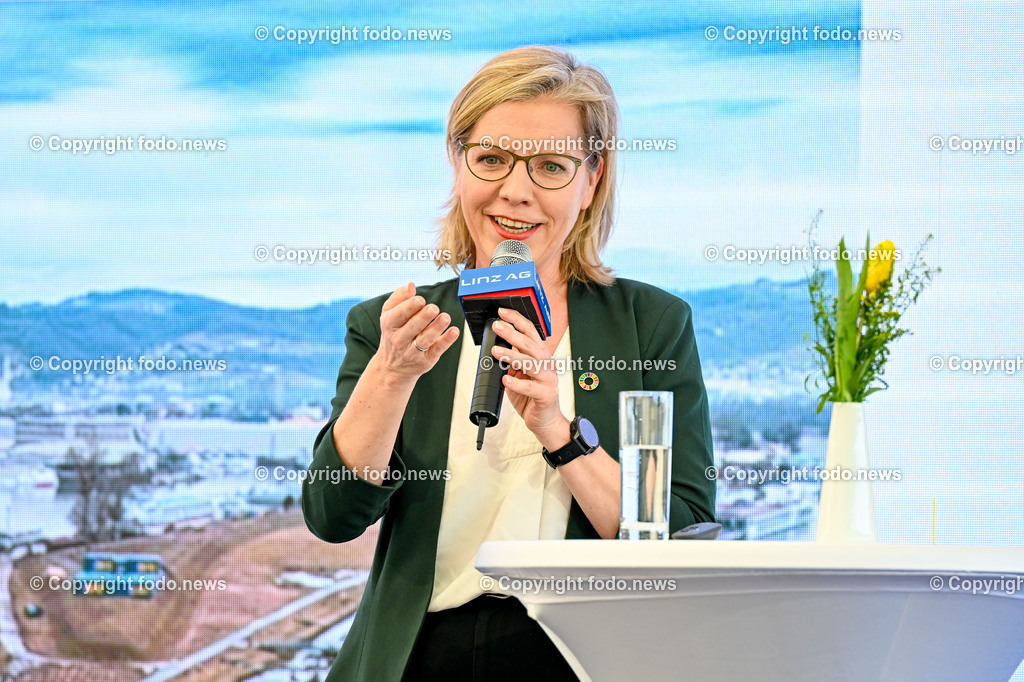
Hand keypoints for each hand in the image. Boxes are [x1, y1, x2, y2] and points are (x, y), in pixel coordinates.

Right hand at [374, 282, 458, 383]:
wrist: (391, 368)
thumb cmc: (393, 335)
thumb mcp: (389, 315)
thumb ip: (399, 298)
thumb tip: (410, 285)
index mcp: (390, 324)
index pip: (399, 314)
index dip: (410, 306)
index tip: (420, 300)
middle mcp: (400, 339)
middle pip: (413, 326)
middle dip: (424, 317)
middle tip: (433, 308)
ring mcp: (412, 351)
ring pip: (425, 339)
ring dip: (436, 328)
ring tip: (445, 318)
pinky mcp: (426, 360)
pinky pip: (437, 349)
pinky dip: (446, 341)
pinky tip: (454, 331)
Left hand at [489, 307, 568, 446]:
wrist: (545, 421)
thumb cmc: (533, 397)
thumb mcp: (520, 375)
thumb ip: (512, 361)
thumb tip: (497, 347)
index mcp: (541, 356)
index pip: (530, 332)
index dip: (517, 321)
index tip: (502, 313)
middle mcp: (546, 364)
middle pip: (529, 344)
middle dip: (512, 333)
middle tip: (497, 326)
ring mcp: (548, 379)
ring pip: (530, 363)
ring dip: (511, 356)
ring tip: (496, 352)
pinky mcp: (546, 394)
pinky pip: (530, 387)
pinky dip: (516, 384)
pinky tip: (505, 380)